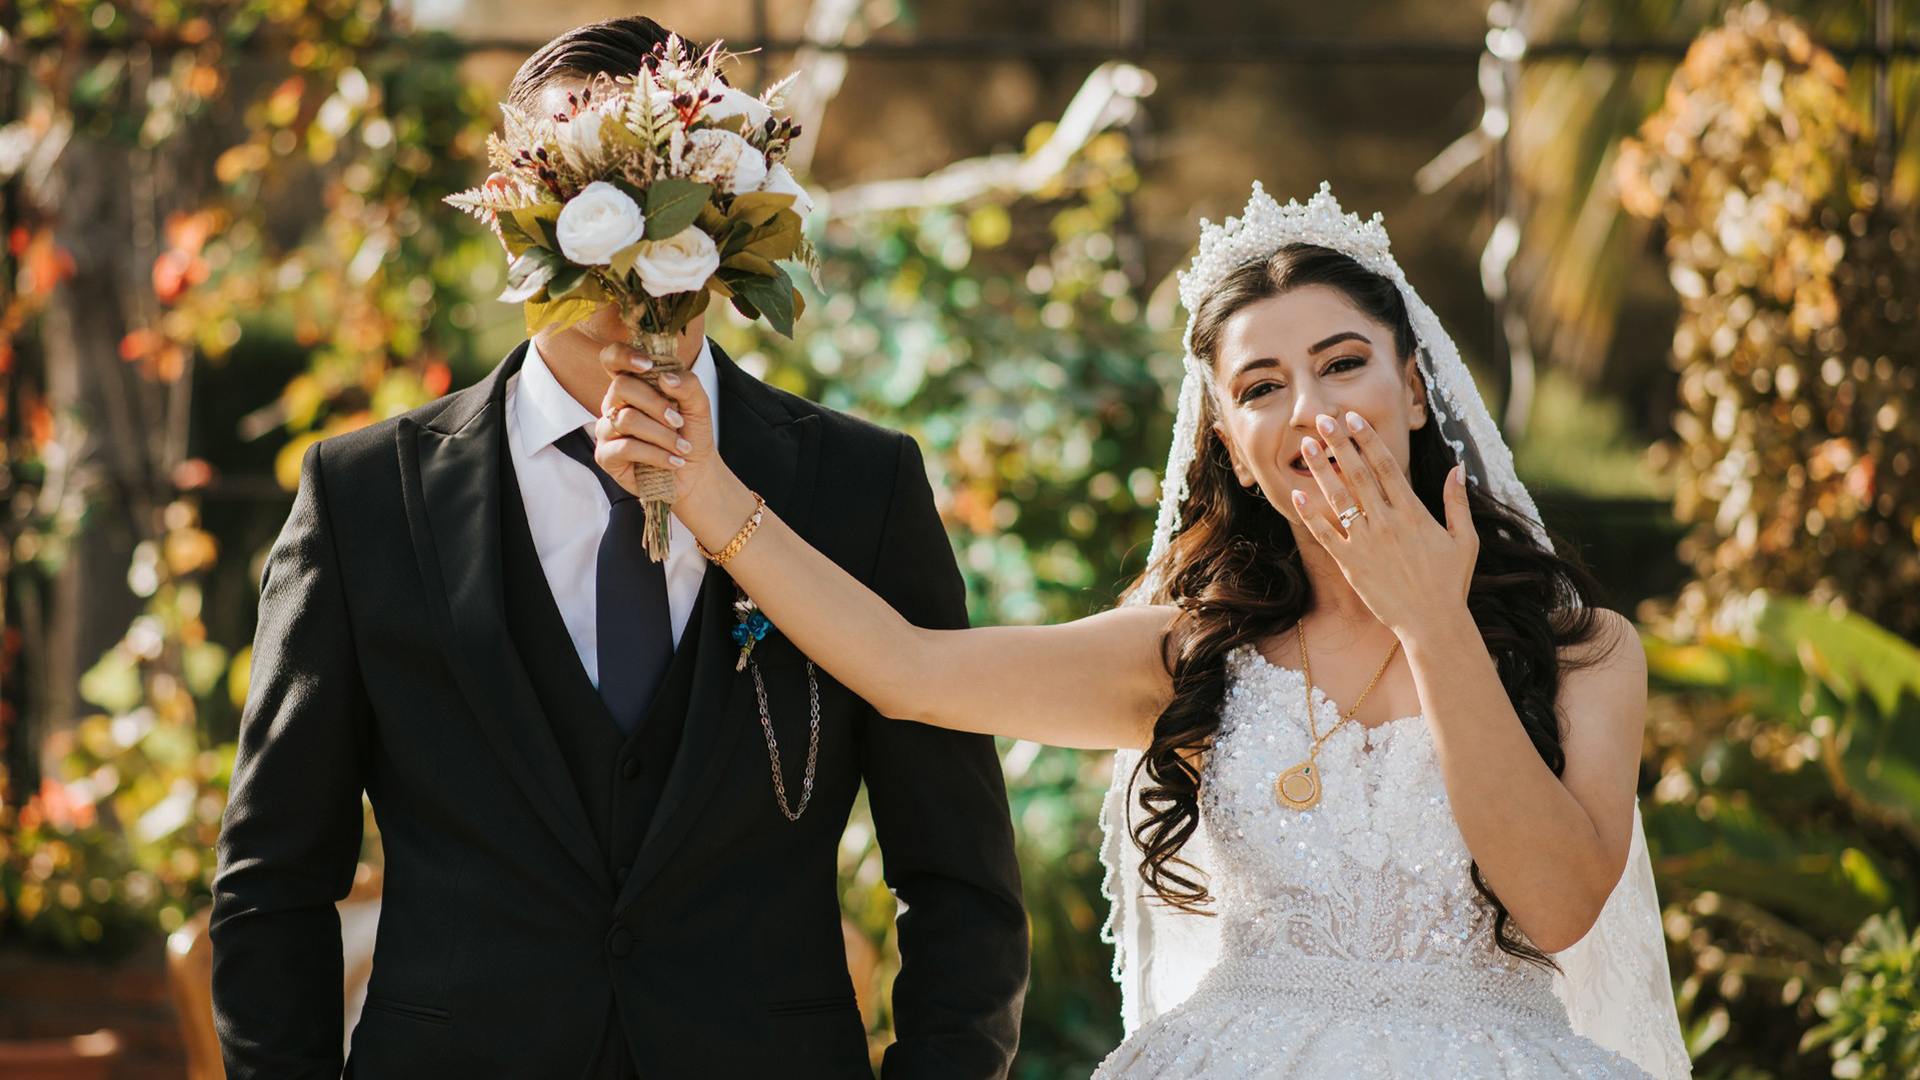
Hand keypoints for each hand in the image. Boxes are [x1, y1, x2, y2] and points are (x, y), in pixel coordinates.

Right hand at [594, 363, 720, 506]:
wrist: (694, 471)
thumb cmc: (691, 433)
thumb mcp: (698, 405)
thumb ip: (687, 384)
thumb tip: (664, 377)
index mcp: (632, 385)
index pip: (612, 358)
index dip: (624, 355)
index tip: (648, 365)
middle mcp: (614, 404)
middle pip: (622, 387)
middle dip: (657, 405)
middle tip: (679, 422)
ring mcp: (606, 429)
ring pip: (627, 419)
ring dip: (662, 435)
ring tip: (682, 447)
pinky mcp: (606, 456)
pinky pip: (625, 448)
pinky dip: (656, 455)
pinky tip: (673, 462)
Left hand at [1290, 411, 1476, 637]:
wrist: (1433, 623)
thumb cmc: (1451, 582)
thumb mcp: (1464, 539)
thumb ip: (1458, 502)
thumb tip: (1459, 467)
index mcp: (1413, 513)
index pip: (1386, 466)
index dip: (1367, 440)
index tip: (1352, 418)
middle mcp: (1387, 523)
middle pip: (1358, 474)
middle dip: (1339, 445)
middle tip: (1322, 419)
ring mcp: (1367, 543)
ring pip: (1339, 499)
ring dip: (1321, 470)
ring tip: (1306, 446)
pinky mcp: (1351, 564)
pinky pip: (1326, 534)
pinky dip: (1310, 515)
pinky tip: (1296, 495)